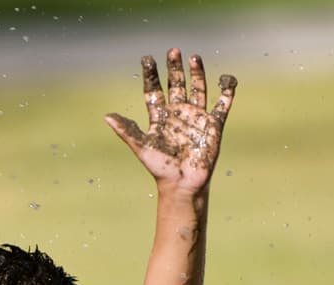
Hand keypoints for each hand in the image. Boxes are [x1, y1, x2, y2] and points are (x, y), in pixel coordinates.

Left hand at [105, 49, 235, 193]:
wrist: (182, 184)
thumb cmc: (160, 168)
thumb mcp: (142, 146)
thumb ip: (127, 130)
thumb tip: (106, 117)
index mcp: (160, 117)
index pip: (154, 91)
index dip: (151, 75)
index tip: (147, 59)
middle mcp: (178, 114)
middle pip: (176, 85)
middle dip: (174, 68)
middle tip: (172, 51)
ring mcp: (196, 118)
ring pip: (198, 90)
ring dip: (197, 74)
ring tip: (193, 57)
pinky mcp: (213, 125)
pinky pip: (222, 105)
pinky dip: (227, 92)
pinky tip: (227, 78)